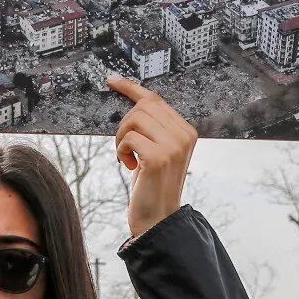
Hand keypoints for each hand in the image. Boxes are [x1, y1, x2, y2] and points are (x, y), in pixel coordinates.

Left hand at [108, 75, 197, 238]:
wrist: (158, 218)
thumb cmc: (151, 184)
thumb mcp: (156, 151)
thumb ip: (153, 128)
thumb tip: (134, 101)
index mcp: (186, 131)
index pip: (155, 99)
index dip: (131, 88)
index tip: (111, 80)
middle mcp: (184, 135)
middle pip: (143, 107)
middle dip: (125, 125)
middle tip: (124, 147)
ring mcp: (174, 146)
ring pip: (135, 119)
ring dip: (122, 138)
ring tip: (126, 156)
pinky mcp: (160, 157)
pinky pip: (129, 139)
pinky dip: (121, 151)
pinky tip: (129, 166)